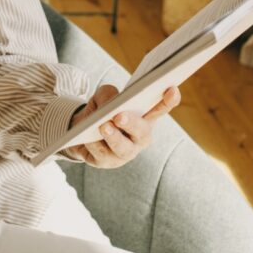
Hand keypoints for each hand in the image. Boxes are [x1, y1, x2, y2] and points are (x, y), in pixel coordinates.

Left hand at [62, 84, 181, 167]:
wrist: (81, 130)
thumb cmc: (101, 110)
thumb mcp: (103, 96)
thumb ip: (108, 95)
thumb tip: (108, 104)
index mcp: (145, 117)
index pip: (160, 109)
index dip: (169, 100)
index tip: (171, 89)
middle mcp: (139, 138)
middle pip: (142, 132)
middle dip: (132, 124)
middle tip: (120, 116)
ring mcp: (125, 152)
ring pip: (123, 149)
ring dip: (114, 138)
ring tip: (104, 126)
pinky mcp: (107, 162)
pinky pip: (101, 155)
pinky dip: (94, 144)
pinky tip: (87, 138)